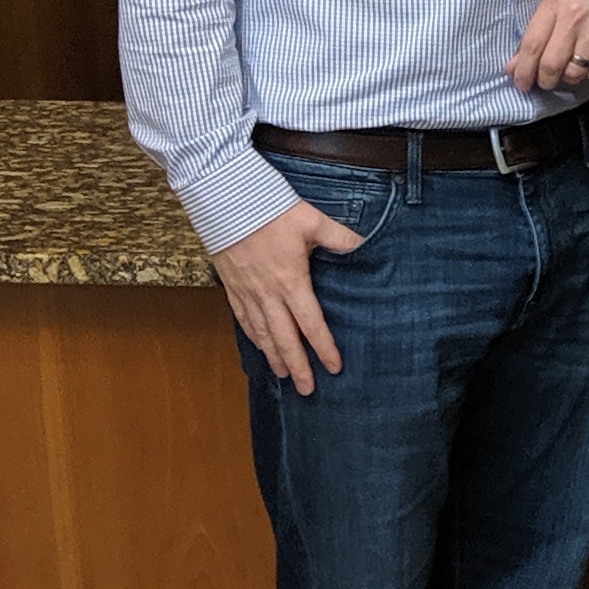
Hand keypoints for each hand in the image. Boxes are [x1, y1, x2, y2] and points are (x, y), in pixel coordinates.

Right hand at [214, 199, 364, 394]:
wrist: (223, 199)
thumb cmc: (269, 208)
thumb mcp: (312, 221)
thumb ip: (340, 238)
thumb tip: (364, 247)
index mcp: (291, 281)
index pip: (311, 323)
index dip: (322, 348)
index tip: (333, 367)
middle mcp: (267, 293)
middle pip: (284, 339)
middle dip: (296, 366)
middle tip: (306, 389)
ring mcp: (246, 292)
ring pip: (262, 334)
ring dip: (274, 356)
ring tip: (283, 374)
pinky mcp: (231, 286)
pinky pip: (243, 319)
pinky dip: (253, 337)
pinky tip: (260, 345)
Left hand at [508, 0, 588, 95]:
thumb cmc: (584, 9)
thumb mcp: (555, 14)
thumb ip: (533, 40)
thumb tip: (511, 69)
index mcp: (554, 5)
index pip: (531, 45)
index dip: (523, 70)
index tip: (521, 84)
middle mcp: (574, 16)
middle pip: (550, 64)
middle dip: (545, 80)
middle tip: (547, 82)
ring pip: (573, 74)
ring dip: (570, 78)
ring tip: (574, 66)